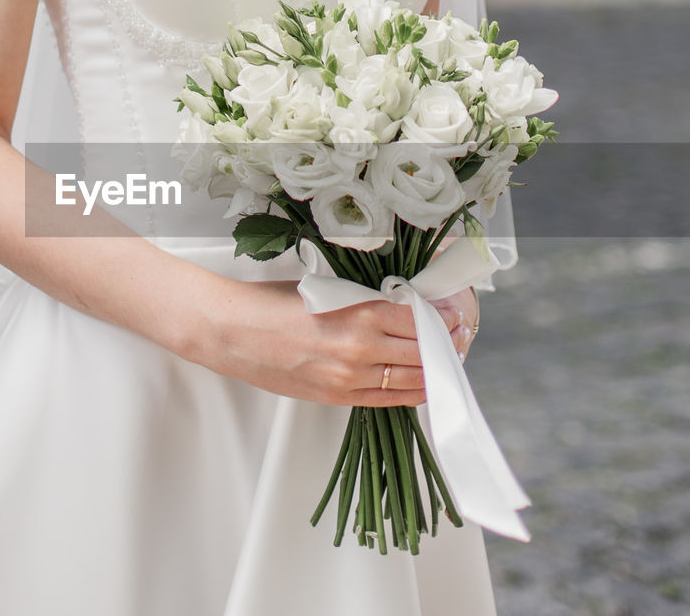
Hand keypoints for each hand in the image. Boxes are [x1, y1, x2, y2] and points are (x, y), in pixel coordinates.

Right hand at [186, 280, 478, 407]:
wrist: (231, 333)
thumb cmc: (271, 303)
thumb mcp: (326, 290)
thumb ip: (365, 300)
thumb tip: (401, 305)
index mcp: (361, 313)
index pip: (420, 320)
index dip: (442, 319)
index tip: (453, 315)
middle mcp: (361, 349)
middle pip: (422, 351)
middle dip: (445, 345)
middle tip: (458, 336)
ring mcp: (350, 378)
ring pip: (411, 379)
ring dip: (432, 370)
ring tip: (444, 360)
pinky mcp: (337, 397)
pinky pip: (387, 399)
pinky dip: (410, 391)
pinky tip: (421, 383)